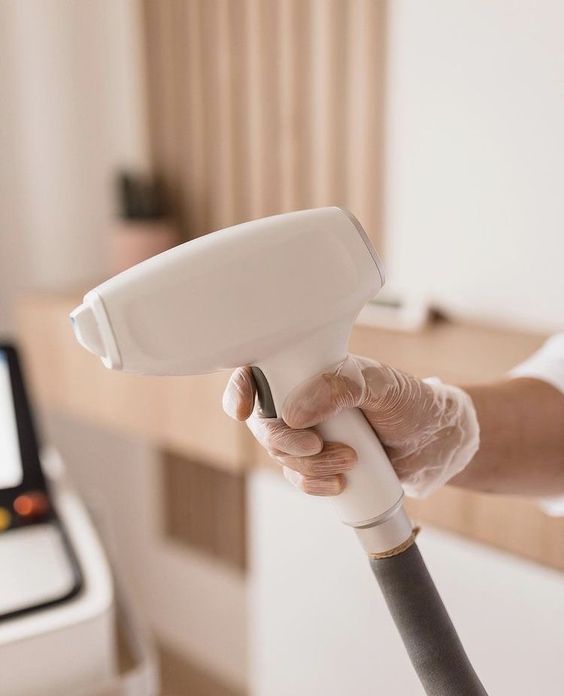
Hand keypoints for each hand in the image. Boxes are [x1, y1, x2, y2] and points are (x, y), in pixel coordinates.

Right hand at [222, 355, 478, 497]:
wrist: (434, 444)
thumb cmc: (410, 402)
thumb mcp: (382, 385)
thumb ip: (342, 387)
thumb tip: (294, 412)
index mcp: (309, 370)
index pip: (259, 372)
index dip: (239, 390)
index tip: (242, 411)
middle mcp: (302, 400)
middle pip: (263, 422)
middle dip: (284, 441)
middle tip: (317, 447)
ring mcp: (308, 433)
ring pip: (280, 454)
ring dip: (307, 465)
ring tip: (348, 460)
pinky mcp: (318, 463)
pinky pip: (297, 478)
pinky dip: (312, 485)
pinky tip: (338, 485)